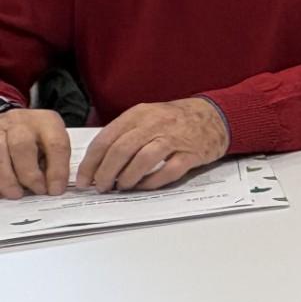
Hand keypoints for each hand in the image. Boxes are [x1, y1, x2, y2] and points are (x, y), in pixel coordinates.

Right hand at [0, 108, 72, 198]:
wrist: (15, 121)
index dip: (57, 170)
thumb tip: (52, 187)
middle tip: (37, 190)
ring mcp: (0, 128)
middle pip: (22, 146)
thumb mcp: (52, 141)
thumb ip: (52, 161)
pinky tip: (2, 189)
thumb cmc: (37, 136)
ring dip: (7, 178)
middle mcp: (21, 122)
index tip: (55, 190)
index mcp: (46, 122)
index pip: (56, 144)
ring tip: (16, 193)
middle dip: (29, 174)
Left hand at [76, 98, 229, 191]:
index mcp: (139, 114)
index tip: (84, 180)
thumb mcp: (147, 116)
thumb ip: (125, 134)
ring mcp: (174, 138)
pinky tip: (144, 186)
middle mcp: (155, 124)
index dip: (91, 163)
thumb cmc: (176, 120)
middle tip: (101, 187)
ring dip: (127, 178)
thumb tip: (99, 163)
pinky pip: (168, 171)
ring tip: (122, 187)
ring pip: (143, 160)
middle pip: (121, 150)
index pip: (106, 139)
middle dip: (105, 173)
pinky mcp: (191, 154)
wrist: (216, 116)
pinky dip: (152, 182)